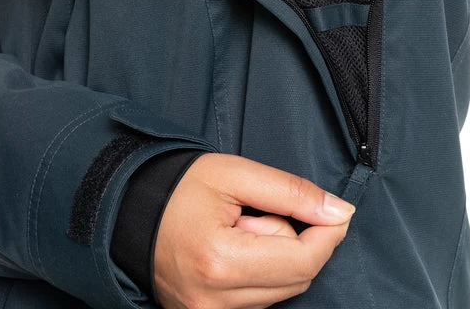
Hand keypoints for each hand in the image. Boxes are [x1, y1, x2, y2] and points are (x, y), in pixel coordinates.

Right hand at [153, 152, 354, 308]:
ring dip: (273, 257)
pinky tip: (233, 250)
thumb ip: (290, 191)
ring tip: (237, 230)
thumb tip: (339, 211)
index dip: (327, 234)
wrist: (130, 209)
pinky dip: (258, 273)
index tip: (335, 211)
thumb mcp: (234, 173)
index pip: (302, 261)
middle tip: (255, 213)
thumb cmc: (179, 187)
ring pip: (280, 292)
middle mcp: (215, 302)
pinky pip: (259, 300)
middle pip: (295, 279)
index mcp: (220, 262)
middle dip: (292, 240)